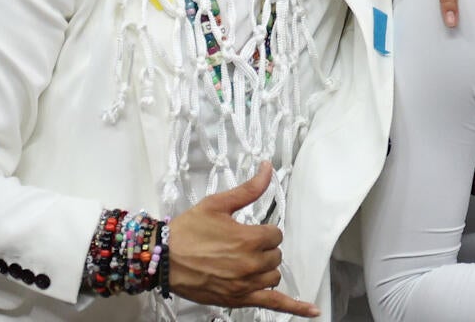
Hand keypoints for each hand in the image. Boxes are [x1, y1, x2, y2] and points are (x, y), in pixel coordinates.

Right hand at [164, 163, 318, 316]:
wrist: (161, 259)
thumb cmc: (187, 231)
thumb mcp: (218, 204)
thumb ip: (249, 189)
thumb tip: (268, 167)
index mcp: (249, 239)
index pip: (276, 234)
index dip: (263, 232)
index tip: (246, 232)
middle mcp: (251, 263)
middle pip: (275, 255)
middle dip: (262, 250)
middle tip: (239, 247)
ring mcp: (246, 284)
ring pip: (273, 276)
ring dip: (265, 269)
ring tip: (245, 264)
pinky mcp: (238, 299)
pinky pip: (274, 304)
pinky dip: (296, 307)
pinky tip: (313, 311)